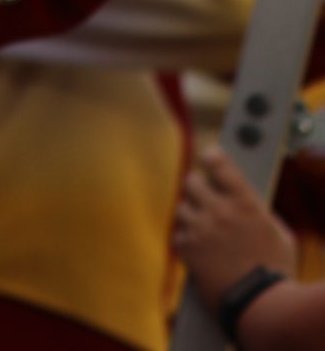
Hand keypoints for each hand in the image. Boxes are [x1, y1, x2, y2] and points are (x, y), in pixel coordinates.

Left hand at [175, 143, 297, 303]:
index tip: (209, 155)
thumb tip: (247, 201)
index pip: (220, 165)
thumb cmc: (276, 271)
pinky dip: (187, 239)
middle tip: (205, 197)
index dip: (213, 157)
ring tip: (207, 229)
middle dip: (198, 188)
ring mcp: (199, 228)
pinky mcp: (186, 246)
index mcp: (245, 203)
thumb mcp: (281, 235)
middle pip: (191, 181)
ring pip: (182, 207)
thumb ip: (260, 213)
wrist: (259, 304)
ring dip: (192, 215)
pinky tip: (202, 250)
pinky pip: (178, 233)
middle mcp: (219, 211)